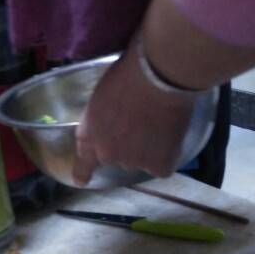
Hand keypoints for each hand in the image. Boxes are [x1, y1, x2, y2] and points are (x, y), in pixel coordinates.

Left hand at [72, 43, 195, 185]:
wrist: (158, 77)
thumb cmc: (128, 73)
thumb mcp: (102, 95)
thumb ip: (102, 116)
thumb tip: (112, 118)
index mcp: (89, 135)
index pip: (83, 163)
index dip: (84, 172)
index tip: (82, 181)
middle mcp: (107, 153)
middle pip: (117, 158)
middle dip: (127, 146)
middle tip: (142, 125)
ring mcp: (133, 162)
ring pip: (142, 161)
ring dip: (149, 149)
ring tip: (159, 124)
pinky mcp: (158, 165)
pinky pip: (164, 165)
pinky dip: (169, 153)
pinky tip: (172, 134)